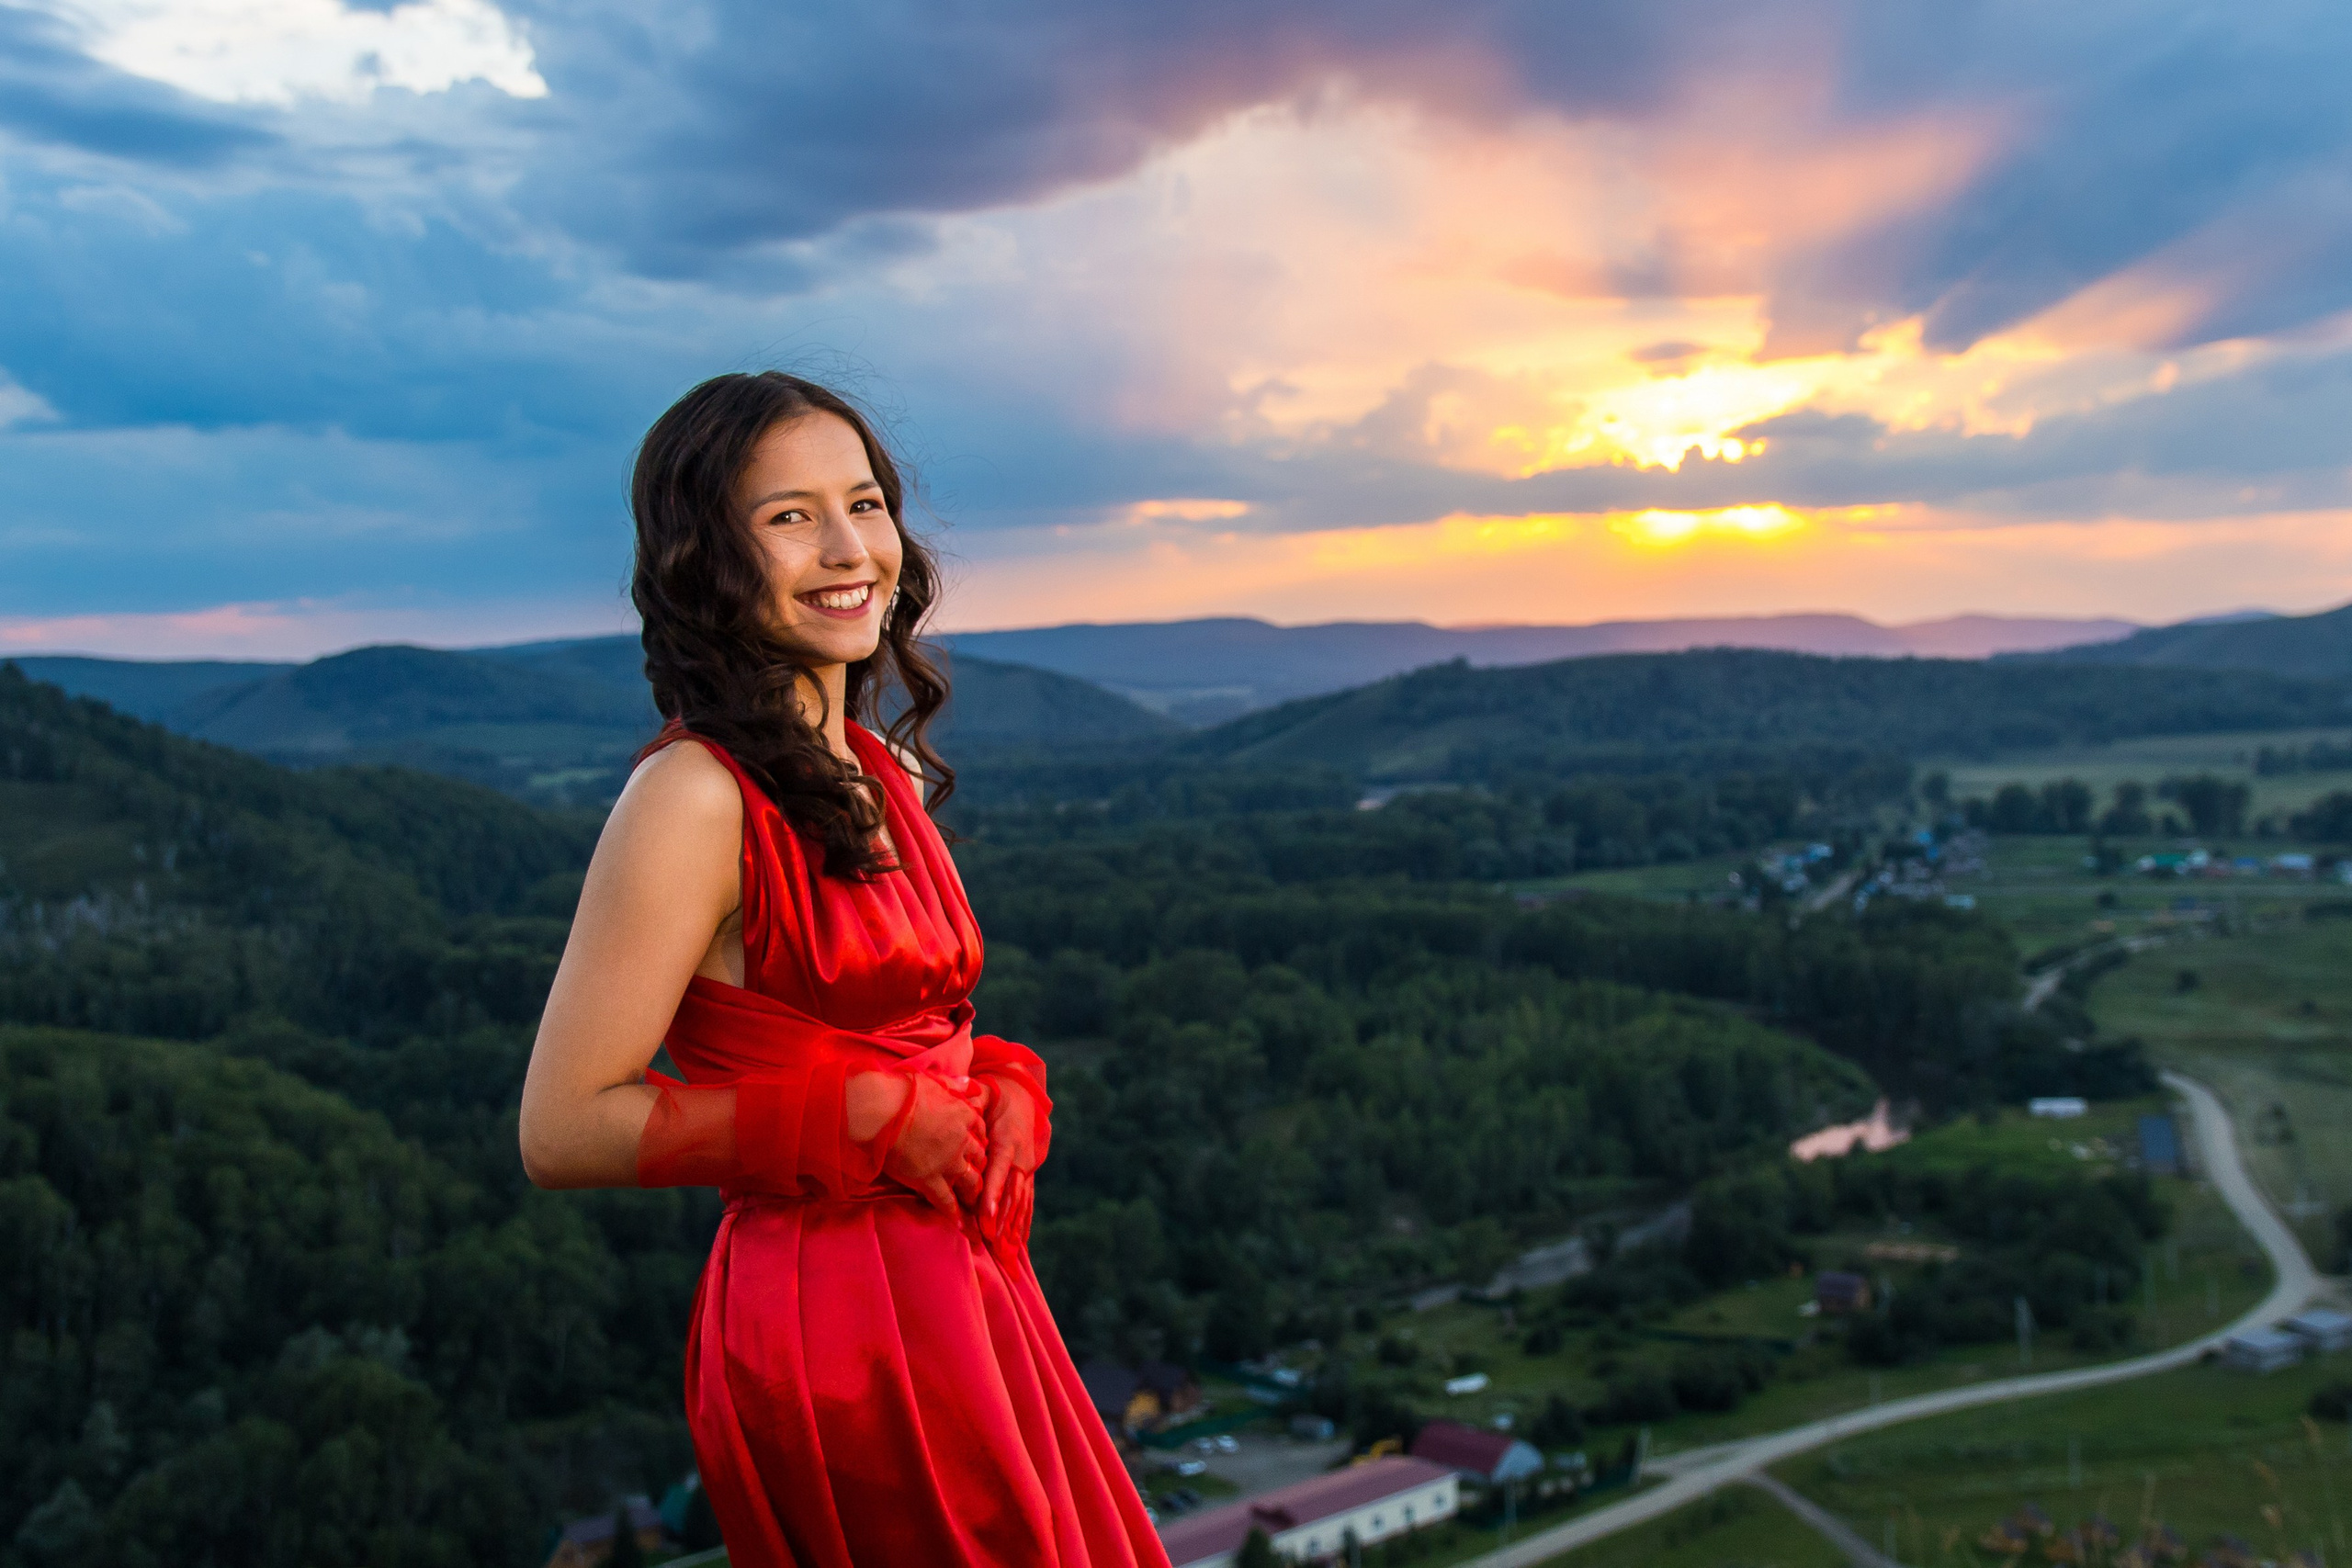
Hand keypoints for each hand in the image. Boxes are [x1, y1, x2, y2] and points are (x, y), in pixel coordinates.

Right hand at [851, 1070, 985, 1214]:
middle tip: (979, 1177)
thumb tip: (969, 1082)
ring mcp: (948, 1163)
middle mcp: (962, 1141)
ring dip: (974, 1193)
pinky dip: (955, 1214)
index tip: (977, 1148)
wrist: (880, 1112)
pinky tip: (961, 1224)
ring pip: (971, 1183)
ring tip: (975, 1203)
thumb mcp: (935, 1081)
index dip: (980, 1141)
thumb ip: (955, 1085)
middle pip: (981, 1159)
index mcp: (964, 1115)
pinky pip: (947, 1202)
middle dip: (980, 1168)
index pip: (982, 1131)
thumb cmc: (903, 1092)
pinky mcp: (930, 1181)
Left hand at [977, 1073, 1043, 1249]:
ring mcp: (1026, 1170)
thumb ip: (975, 1096)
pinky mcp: (1027, 1176)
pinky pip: (1027, 1203)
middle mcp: (1021, 1158)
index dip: (992, 1195)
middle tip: (992, 1244)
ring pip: (1020, 1203)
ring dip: (1013, 1229)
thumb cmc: (998, 1097)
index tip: (984, 1216)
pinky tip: (1020, 1245)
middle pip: (1011, 1194)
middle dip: (1002, 1221)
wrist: (1024, 1099)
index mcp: (1008, 1141)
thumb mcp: (986, 1092)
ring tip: (1007, 1253)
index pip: (999, 1171)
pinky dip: (1024, 1224)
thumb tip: (965, 1093)